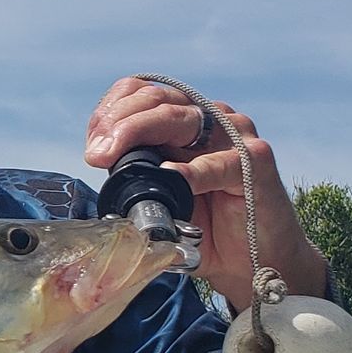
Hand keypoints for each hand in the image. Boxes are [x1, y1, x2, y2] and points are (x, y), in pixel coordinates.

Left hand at [84, 77, 328, 312]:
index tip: (93, 146)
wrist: (258, 261)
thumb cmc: (209, 226)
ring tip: (112, 159)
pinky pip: (216, 162)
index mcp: (188, 119)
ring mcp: (235, 136)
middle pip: (157, 100)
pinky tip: (168, 176)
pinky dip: (188, 170)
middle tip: (96, 154)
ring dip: (138, 133)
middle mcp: (212, 119)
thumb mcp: (162, 193)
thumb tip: (99, 159)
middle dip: (117, 123)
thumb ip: (137, 170)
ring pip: (180, 119)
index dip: (111, 111)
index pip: (144, 91)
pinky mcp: (254, 162)